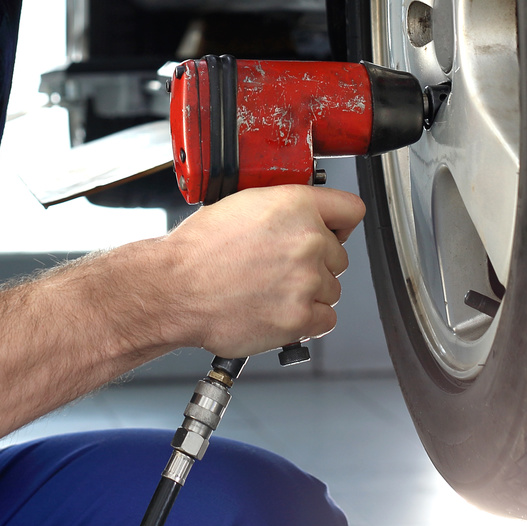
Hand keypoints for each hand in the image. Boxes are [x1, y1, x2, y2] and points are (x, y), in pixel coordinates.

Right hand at [160, 185, 365, 357]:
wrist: (175, 289)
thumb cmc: (197, 251)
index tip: (334, 232)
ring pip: (331, 289)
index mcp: (295, 205)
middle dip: (316, 263)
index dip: (340, 224)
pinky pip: (325, 319)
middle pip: (339, 256)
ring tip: (271, 290)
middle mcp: (307, 240)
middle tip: (280, 269)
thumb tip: (301, 219)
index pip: (351, 210)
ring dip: (309, 292)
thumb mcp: (241, 206)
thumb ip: (282, 209)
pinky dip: (307, 320)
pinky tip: (278, 309)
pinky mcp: (300, 317)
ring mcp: (306, 280)